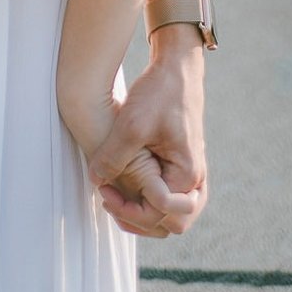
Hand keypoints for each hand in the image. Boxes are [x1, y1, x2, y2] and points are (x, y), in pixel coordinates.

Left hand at [85, 28, 207, 239]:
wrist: (177, 67)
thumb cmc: (158, 92)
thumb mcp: (132, 124)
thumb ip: (114, 157)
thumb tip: (96, 181)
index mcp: (188, 174)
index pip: (159, 215)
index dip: (128, 210)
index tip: (104, 191)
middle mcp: (195, 179)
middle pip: (171, 224)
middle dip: (138, 220)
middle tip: (109, 200)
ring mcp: (192, 173)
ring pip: (172, 215)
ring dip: (145, 215)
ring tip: (117, 201)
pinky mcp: (183, 165)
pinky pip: (171, 197)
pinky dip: (150, 201)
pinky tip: (128, 188)